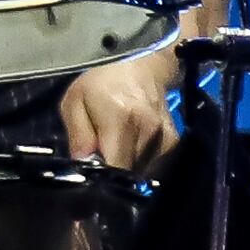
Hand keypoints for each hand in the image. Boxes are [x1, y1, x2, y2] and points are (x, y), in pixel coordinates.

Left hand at [54, 0, 232, 170]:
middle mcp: (148, 132)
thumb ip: (79, 136)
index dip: (101, 184)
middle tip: (100, 159)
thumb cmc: (102, 82)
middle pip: (127, 175)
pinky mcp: (174, 142)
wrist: (140, 63)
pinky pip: (153, 166)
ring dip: (125, 168)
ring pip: (140, 172)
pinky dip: (139, 163)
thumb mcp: (75, 102)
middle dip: (111, 175)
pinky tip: (130, 147)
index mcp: (122, 120)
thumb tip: (84, 165)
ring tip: (115, 148)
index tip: (90, 185)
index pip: (115, 170)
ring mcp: (165, 139)